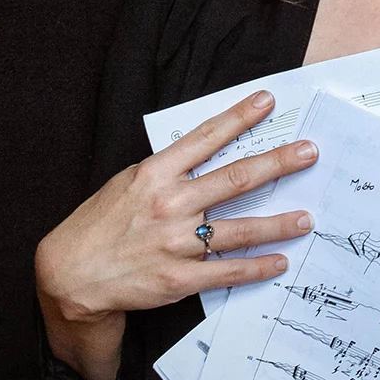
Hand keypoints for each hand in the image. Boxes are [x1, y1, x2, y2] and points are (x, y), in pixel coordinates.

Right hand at [36, 91, 316, 379]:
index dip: (239, 117)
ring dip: (278, 223)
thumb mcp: (126, 184)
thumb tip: (203, 154)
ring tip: (305, 218)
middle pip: (236, 178)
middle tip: (310, 153)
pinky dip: (257, 266)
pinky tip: (279, 261)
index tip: (267, 102)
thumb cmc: (100, 225)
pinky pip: (227, 270)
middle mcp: (169, 204)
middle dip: (278, 163)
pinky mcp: (179, 277)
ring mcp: (176, 242)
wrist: (70, 275)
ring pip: (239, 228)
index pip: (205, 138)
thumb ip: (165, 171)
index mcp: (155, 174)